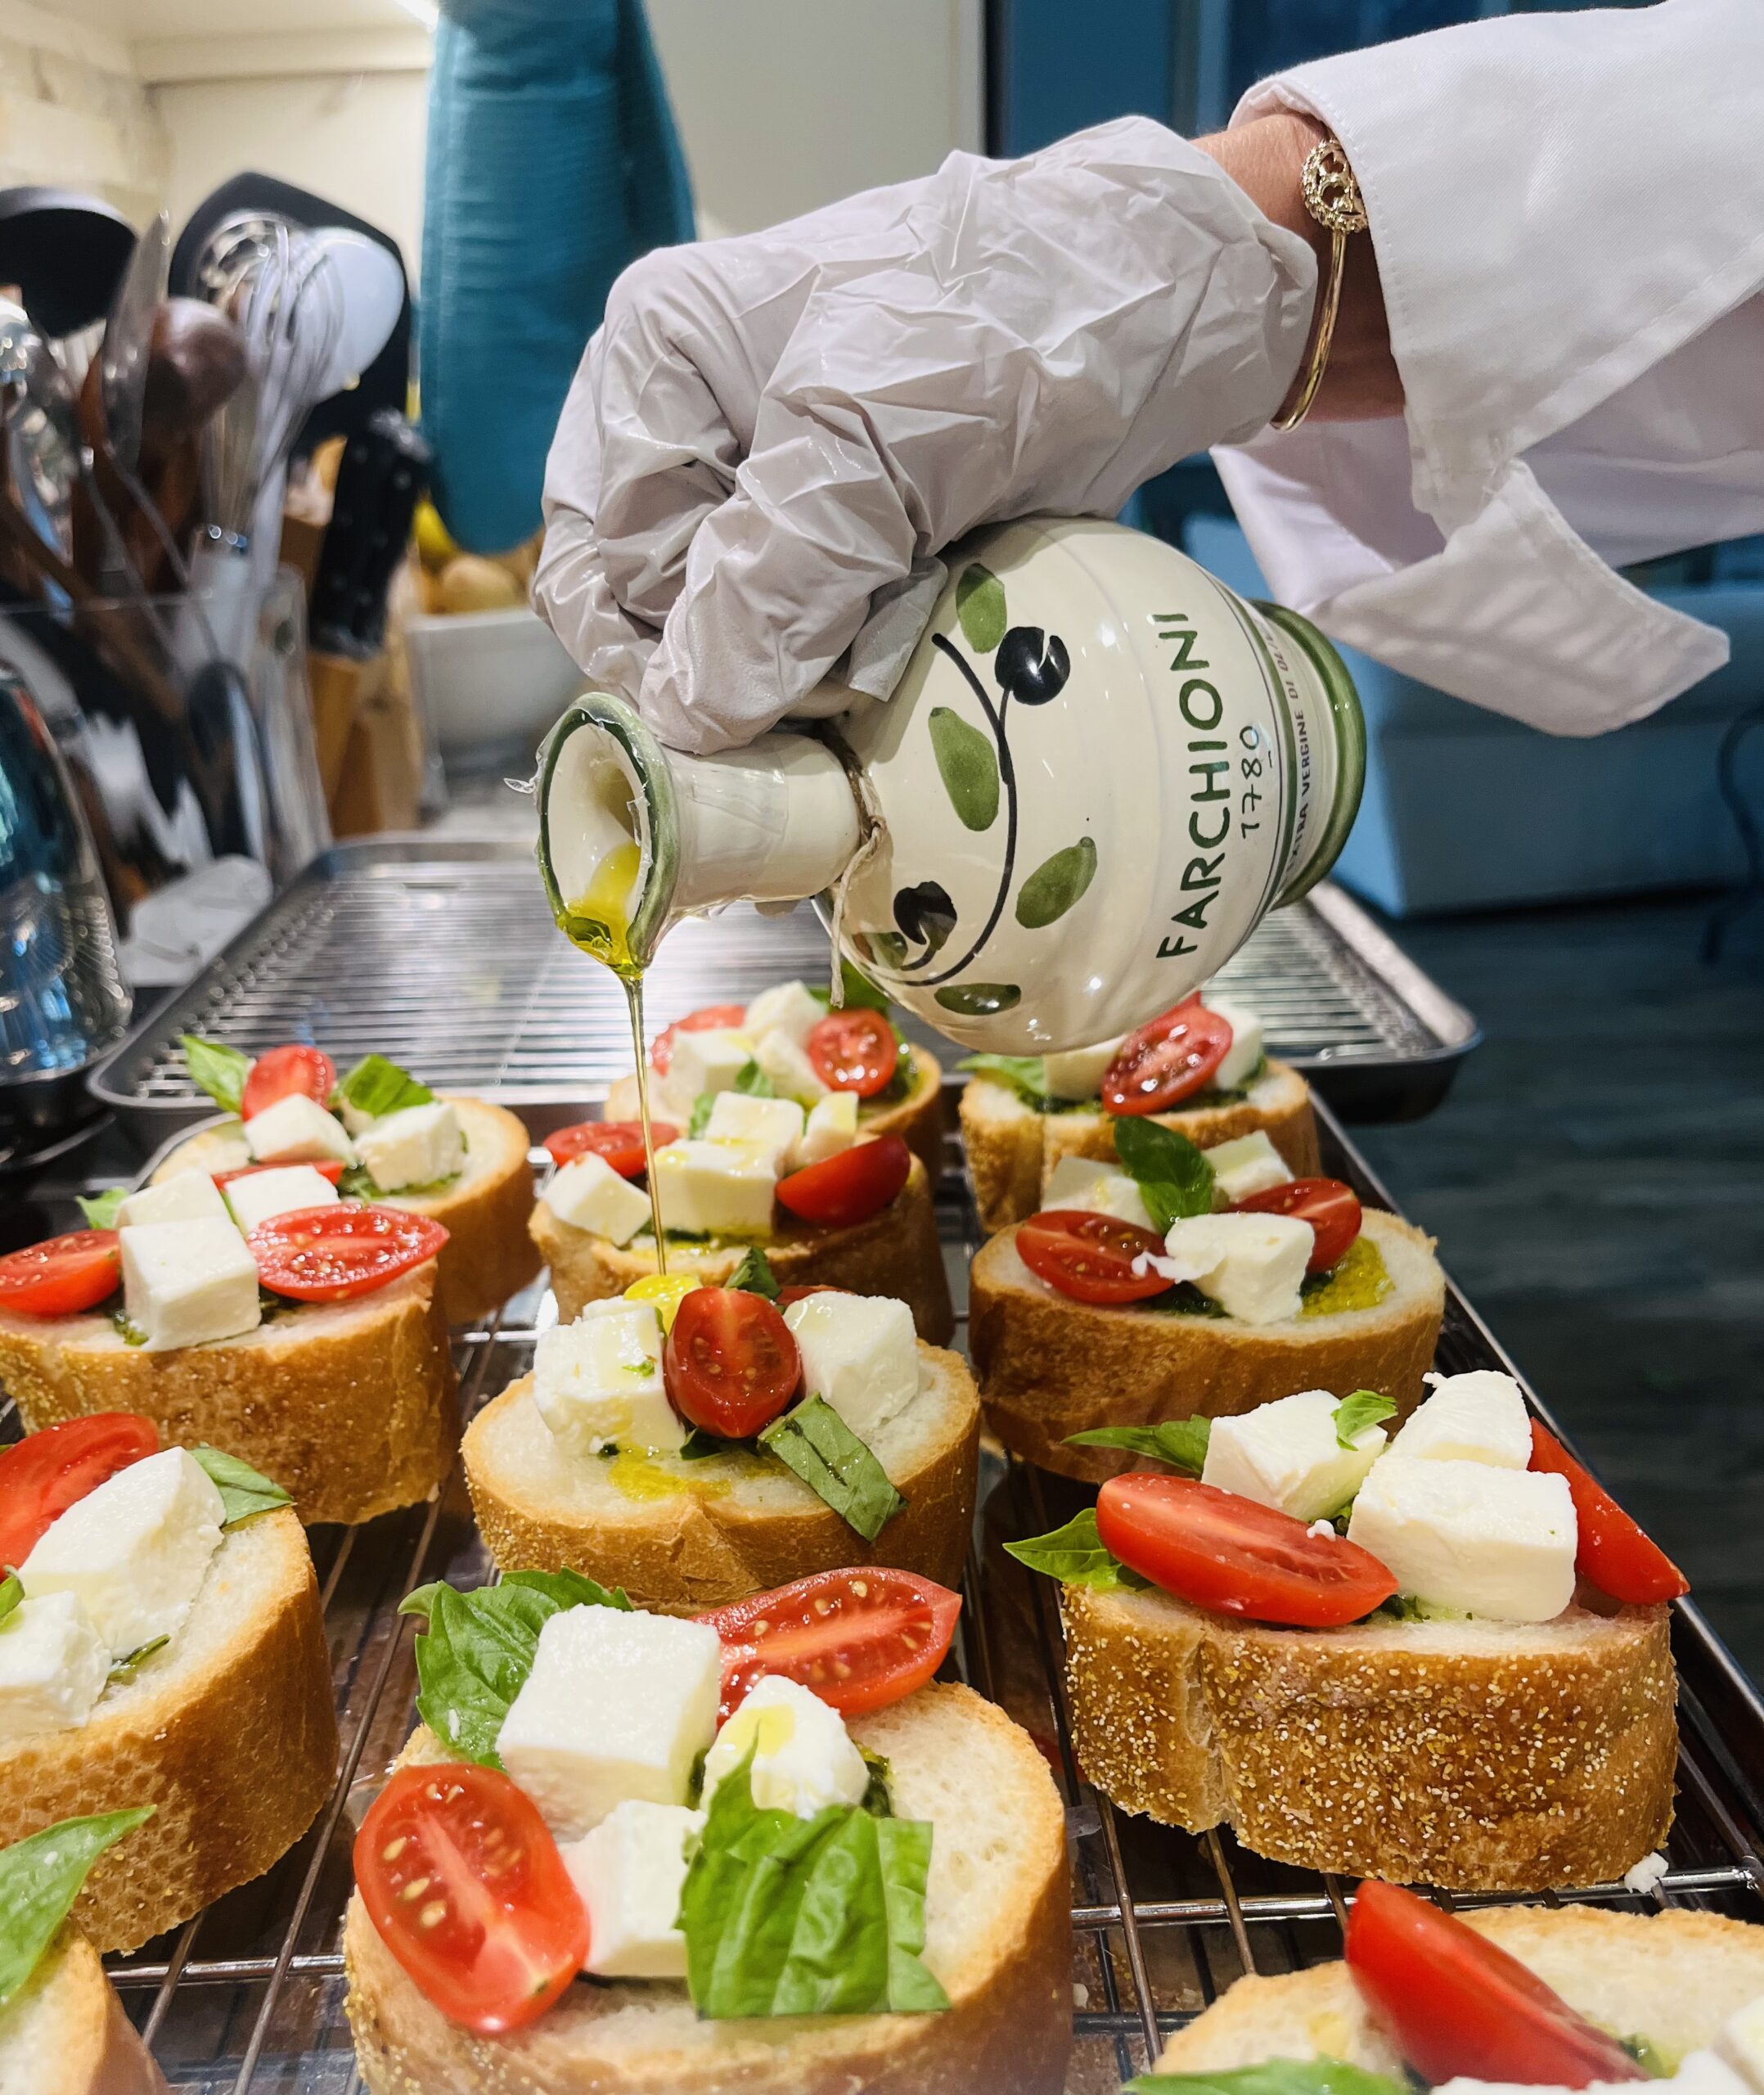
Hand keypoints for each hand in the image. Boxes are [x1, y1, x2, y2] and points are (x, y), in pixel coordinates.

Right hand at [536, 116, 1317, 753]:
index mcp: (657, 369)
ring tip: (891, 667)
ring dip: (811, 678)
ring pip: (748, 636)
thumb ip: (772, 580)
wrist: (1155, 298)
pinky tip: (917, 654)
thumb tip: (687, 719)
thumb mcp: (869, 443)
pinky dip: (865, 663)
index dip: (651, 662)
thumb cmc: (1000, 324)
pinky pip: (823, 634)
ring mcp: (778, 482)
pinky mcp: (854, 530)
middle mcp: (697, 428)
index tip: (736, 733)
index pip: (596, 565)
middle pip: (666, 610)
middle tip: (833, 703)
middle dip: (741, 671)